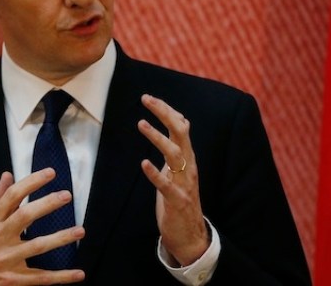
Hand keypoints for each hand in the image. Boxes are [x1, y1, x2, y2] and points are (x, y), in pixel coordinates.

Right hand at [0, 169, 84, 284]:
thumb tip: (7, 176)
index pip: (12, 196)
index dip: (31, 182)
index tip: (50, 173)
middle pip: (24, 216)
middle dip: (47, 204)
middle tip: (66, 195)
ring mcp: (6, 260)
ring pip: (37, 247)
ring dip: (61, 238)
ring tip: (80, 230)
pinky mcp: (13, 280)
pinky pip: (41, 278)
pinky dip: (61, 277)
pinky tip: (78, 273)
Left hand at [138, 94, 209, 266]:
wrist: (191, 236)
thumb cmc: (181, 197)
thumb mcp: (180, 167)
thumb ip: (179, 145)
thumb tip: (181, 121)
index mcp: (187, 157)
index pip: (180, 126)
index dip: (167, 111)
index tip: (150, 98)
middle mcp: (188, 166)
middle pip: (180, 133)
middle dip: (164, 114)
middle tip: (146, 99)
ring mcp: (184, 183)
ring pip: (175, 154)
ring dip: (158, 138)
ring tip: (141, 124)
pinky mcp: (177, 201)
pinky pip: (166, 185)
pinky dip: (155, 173)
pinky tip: (144, 164)